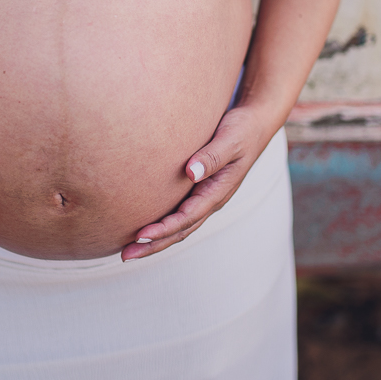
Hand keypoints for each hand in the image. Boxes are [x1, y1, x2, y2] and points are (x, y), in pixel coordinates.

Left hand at [122, 105, 272, 260]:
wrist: (254, 125)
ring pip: (179, 226)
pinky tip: (144, 227)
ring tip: (128, 249)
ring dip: (155, 240)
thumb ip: (212, 156)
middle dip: (154, 244)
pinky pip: (178, 213)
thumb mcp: (230, 140)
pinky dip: (161, 224)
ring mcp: (205, 197)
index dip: (164, 228)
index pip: (188, 217)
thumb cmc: (242, 130)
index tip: (141, 234)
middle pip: (181, 231)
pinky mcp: (198, 190)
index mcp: (219, 192)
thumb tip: (190, 172)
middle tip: (126, 255)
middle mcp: (211, 200)